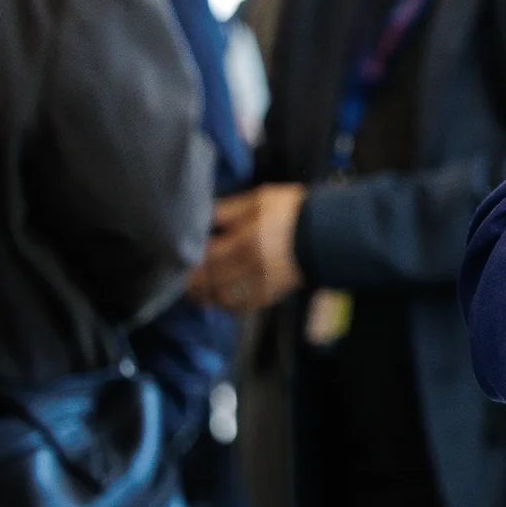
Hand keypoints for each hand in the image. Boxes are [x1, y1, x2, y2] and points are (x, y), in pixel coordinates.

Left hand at [188, 183, 305, 312]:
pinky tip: (218, 296)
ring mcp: (259, 284)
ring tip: (194, 288)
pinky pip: (238, 306)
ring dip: (202, 295)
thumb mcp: (259, 200)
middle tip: (180, 275)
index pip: (203, 258)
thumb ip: (227, 209)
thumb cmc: (292, 212)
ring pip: (219, 298)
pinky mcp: (268, 295)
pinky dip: (223, 304)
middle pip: (207, 282)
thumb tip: (198, 215)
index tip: (176, 256)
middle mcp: (248, 268)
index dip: (185, 259)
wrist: (328, 232)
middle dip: (189, 280)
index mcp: (244, 242)